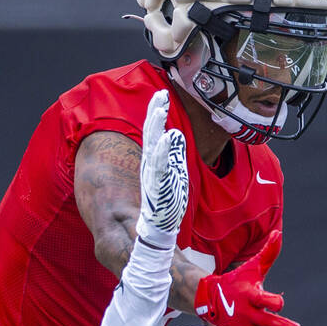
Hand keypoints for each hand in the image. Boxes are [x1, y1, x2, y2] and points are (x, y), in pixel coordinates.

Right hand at [134, 90, 188, 248]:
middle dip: (154, 114)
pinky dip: (164, 151)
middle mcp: (151, 165)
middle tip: (160, 95)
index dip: (156, 113)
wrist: (158, 230)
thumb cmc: (167, 202)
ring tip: (160, 110)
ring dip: (156, 127)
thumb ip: (173, 153)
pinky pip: (160, 166)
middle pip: (150, 135)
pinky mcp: (158, 187)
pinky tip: (169, 137)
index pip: (153, 133)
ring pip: (153, 147)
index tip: (161, 95)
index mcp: (154, 161)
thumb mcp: (174, 172)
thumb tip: (176, 133)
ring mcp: (153, 176)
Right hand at [194, 230, 302, 325]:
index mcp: (250, 296)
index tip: (279, 304)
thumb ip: (268, 253)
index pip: (261, 299)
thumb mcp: (252, 267)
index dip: (271, 301)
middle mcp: (247, 315)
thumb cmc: (236, 282)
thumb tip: (279, 233)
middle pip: (265, 323)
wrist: (208, 299)